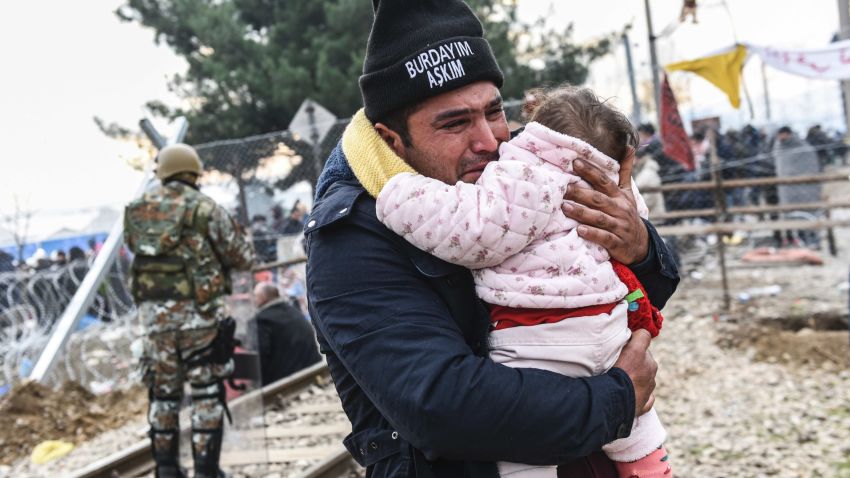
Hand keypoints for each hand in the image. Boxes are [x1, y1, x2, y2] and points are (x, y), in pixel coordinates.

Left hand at [562, 148, 649, 264]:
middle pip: (598, 199)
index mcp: (619, 196)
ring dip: (582, 212)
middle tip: (563, 187)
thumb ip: (625, 171)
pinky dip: (592, 234)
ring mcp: (618, 226)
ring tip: (564, 207)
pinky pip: (604, 238)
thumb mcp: (628, 192)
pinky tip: (579, 230)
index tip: (575, 162)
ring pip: (599, 218)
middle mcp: (619, 209)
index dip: (590, 171)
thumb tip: (629, 147)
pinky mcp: (617, 243)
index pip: (604, 181)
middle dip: (580, 193)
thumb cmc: (627, 214)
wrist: (640, 244)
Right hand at [613, 329, 656, 416]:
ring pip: (647, 375)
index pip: (644, 335)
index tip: (626, 341)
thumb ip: (622, 340)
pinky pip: (648, 396)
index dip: (635, 337)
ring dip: (638, 376)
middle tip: (621, 363)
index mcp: (640, 352)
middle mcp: (649, 366)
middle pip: (646, 356)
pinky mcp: (646, 401)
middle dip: (636, 358)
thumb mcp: (612, 349)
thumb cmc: (608, 373)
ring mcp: (649, 385)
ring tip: (622, 379)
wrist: (611, 400)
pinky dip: (642, 395)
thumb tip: (624, 336)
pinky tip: (631, 395)